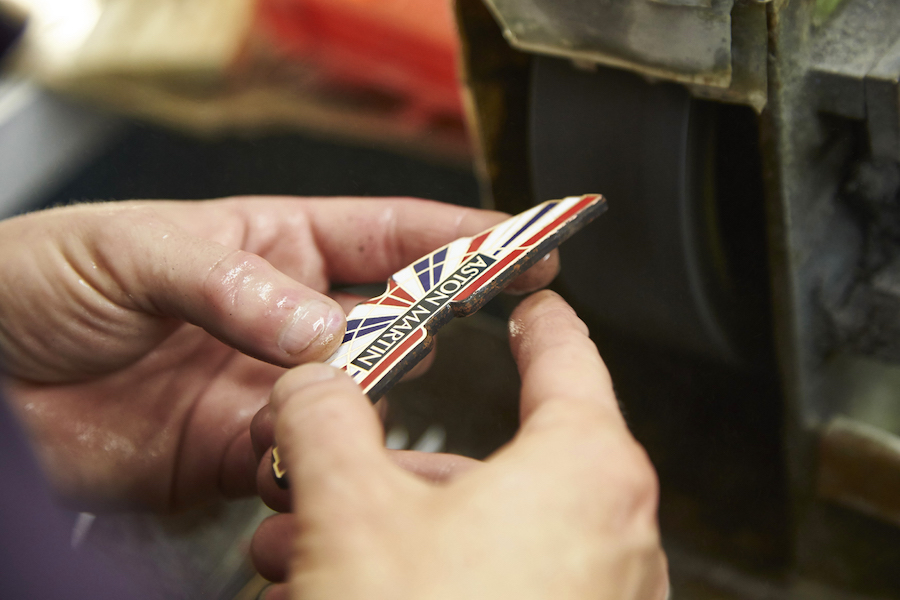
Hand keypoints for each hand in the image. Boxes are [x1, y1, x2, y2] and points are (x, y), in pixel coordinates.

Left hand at [0, 197, 556, 509]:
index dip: (459, 239)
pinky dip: (314, 467)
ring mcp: (264, 387)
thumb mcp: (133, 249)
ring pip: (354, 402)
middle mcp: (280, 318)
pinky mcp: (234, 453)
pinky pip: (302, 462)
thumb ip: (232, 283)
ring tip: (348, 408)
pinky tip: (300, 461)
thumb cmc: (37, 280)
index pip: (386, 235)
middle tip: (420, 345)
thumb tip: (319, 326)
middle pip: (386, 323)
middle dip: (418, 333)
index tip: (524, 246)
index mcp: (268, 245)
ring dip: (363, 410)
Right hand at [252, 290, 668, 599]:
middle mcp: (613, 531)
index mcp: (585, 468)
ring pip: (480, 536)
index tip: (532, 298)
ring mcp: (598, 596)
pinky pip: (494, 589)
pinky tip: (343, 595)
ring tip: (303, 554)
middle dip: (390, 471)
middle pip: (495, 461)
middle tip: (323, 476)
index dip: (538, 318)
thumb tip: (312, 382)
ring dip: (388, 536)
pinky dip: (424, 583)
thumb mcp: (352, 513)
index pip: (564, 354)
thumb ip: (327, 422)